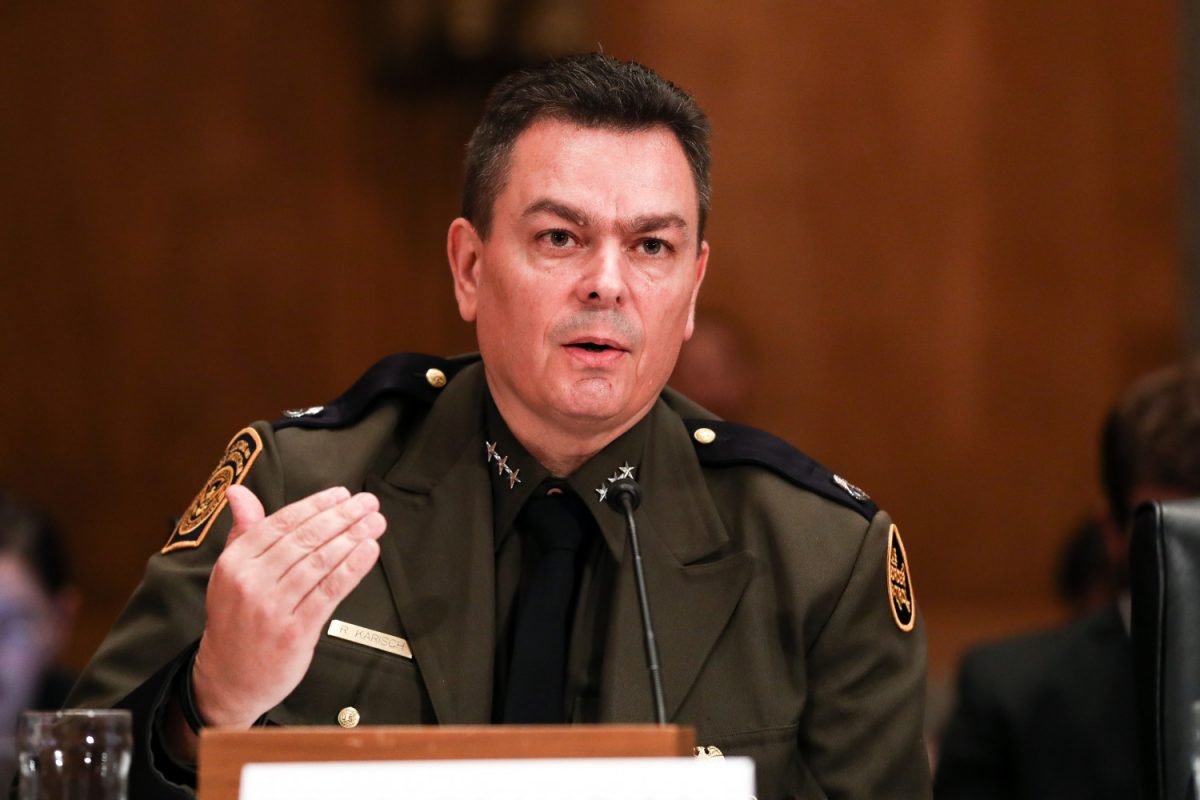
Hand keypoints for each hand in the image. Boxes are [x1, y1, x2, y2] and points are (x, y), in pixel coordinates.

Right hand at [191, 484, 385, 727]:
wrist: (229, 679)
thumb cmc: (236, 621)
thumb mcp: (229, 574)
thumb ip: (242, 531)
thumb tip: (238, 491)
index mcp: (234, 562)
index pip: (281, 523)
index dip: (316, 505)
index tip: (343, 494)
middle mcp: (251, 582)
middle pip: (305, 539)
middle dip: (342, 517)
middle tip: (369, 502)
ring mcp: (273, 609)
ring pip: (319, 563)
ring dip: (353, 537)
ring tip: (374, 522)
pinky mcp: (295, 632)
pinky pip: (329, 593)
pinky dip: (352, 569)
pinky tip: (369, 551)